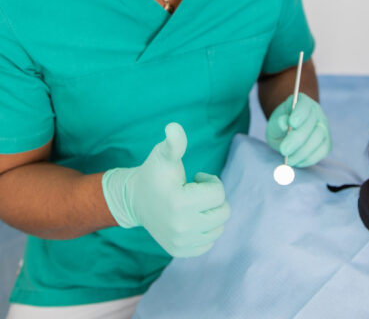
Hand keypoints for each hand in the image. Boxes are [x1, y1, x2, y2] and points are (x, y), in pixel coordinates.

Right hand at [102, 123, 229, 256]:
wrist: (135, 199)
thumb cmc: (154, 173)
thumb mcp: (163, 155)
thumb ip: (174, 143)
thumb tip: (174, 127)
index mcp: (180, 204)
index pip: (218, 193)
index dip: (210, 181)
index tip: (196, 178)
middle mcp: (182, 228)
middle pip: (223, 212)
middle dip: (213, 198)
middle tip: (195, 191)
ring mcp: (181, 242)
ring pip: (218, 228)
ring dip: (210, 213)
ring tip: (192, 204)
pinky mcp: (180, 251)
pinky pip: (209, 242)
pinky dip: (205, 229)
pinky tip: (190, 218)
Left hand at [266, 93, 330, 166]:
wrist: (287, 132)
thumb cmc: (280, 126)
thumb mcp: (273, 124)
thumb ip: (277, 124)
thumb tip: (284, 124)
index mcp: (302, 102)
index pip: (304, 105)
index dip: (300, 114)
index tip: (291, 124)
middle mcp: (316, 113)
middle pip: (312, 124)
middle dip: (297, 139)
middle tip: (284, 150)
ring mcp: (323, 127)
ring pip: (318, 138)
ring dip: (303, 151)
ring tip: (288, 159)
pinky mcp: (326, 142)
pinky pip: (322, 151)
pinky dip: (310, 158)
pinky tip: (297, 162)